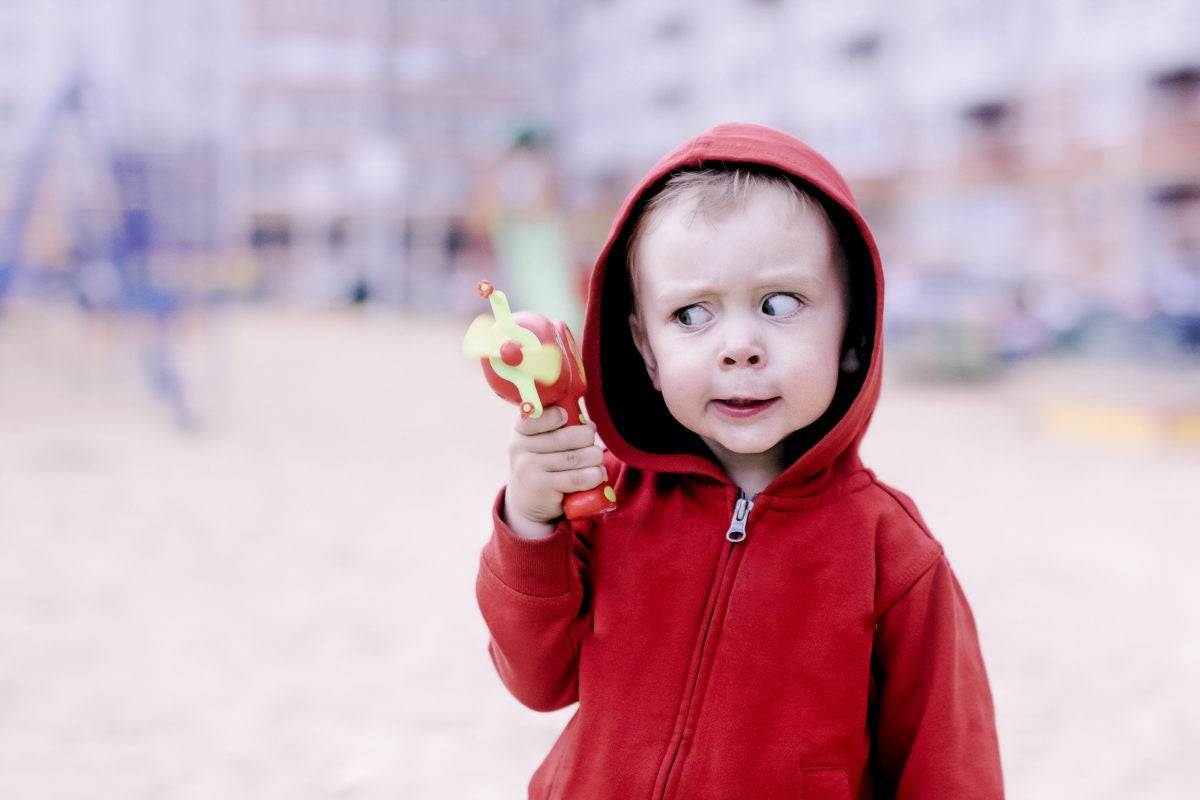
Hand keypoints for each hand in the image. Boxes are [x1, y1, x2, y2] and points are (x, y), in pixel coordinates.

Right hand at [504, 406, 605, 538]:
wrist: (529, 503)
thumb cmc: (543, 465)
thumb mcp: (541, 442)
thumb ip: (560, 428)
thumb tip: (588, 425)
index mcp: (520, 431)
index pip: (536, 417)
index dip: (554, 415)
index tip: (565, 417)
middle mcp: (521, 449)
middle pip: (567, 437)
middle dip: (587, 439)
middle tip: (590, 444)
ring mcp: (530, 469)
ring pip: (576, 457)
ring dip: (594, 458)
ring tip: (596, 460)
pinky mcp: (542, 489)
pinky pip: (577, 478)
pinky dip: (593, 475)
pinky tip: (596, 474)